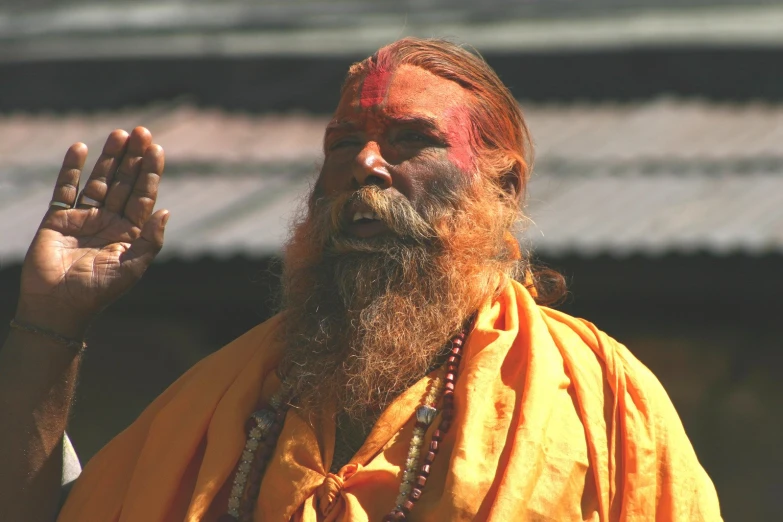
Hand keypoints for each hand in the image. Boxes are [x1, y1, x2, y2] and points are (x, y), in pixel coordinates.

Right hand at [15, 127, 167, 337]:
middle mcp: (110, 222)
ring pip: (99, 181)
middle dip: (133, 158)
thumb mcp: (133, 267)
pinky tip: (80, 148)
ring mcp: (84, 218)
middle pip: (124, 182)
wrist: (59, 305)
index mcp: (131, 233)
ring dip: (109, 157)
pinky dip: (71, 169)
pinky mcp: (59, 219)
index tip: (157, 149)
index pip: (143, 196)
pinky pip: (65, 189)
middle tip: (142, 131)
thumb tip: (166, 211)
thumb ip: (151, 240)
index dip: (150, 173)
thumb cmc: (100, 291)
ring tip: (120, 133)